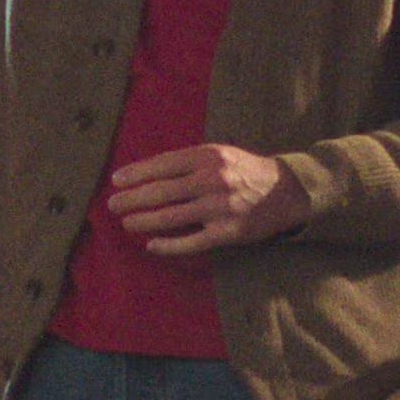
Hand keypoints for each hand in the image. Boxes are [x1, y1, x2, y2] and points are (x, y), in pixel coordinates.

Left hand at [110, 144, 307, 255]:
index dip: (136, 173)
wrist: (286, 191)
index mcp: (208, 156)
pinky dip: (169, 245)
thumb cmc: (245, 171)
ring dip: (144, 221)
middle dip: (132, 199)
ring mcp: (219, 207)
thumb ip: (190, 162)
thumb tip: (149, 173)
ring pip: (171, 217)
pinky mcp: (227, 232)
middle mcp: (212, 180)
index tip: (116, 181)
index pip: (162, 164)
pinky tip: (152, 246)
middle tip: (113, 205)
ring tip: (127, 223)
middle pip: (161, 191)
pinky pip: (191, 242)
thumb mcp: (221, 154)